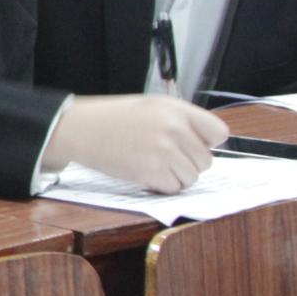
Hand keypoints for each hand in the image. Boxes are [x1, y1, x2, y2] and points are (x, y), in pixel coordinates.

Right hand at [43, 95, 229, 192]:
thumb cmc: (111, 117)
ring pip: (191, 178)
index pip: (219, 132)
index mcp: (175, 109)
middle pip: (206, 161)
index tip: (192, 144)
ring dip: (175, 176)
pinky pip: (173, 188)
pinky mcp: (150, 171)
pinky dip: (161, 185)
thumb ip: (181, 121)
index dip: (207, 142)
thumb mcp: (150, 107)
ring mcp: (163, 151)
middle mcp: (173, 128)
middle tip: (164, 156)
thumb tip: (207, 146)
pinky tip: (144, 172)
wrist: (77, 128)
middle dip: (188, 162)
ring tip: (152, 164)